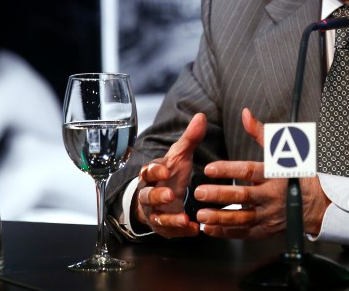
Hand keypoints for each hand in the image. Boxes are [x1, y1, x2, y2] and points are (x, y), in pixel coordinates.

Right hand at [134, 112, 206, 237]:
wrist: (161, 197)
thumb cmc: (170, 174)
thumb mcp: (180, 156)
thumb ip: (190, 139)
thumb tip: (201, 116)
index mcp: (151, 174)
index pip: (148, 171)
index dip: (155, 171)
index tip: (165, 169)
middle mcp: (149, 194)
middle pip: (147, 196)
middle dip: (157, 196)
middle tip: (170, 195)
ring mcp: (155, 212)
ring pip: (156, 217)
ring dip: (169, 219)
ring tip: (183, 219)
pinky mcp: (163, 227)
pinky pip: (170, 232)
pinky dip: (181, 232)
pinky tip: (194, 230)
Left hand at [194, 108, 330, 238]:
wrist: (318, 205)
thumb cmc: (298, 174)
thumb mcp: (283, 151)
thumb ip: (260, 133)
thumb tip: (245, 115)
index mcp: (275, 175)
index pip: (248, 171)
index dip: (228, 170)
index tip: (210, 168)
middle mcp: (272, 196)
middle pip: (243, 196)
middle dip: (220, 195)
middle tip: (200, 192)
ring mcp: (270, 216)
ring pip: (242, 219)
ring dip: (220, 217)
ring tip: (201, 214)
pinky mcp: (266, 230)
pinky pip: (244, 233)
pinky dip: (226, 232)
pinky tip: (210, 228)